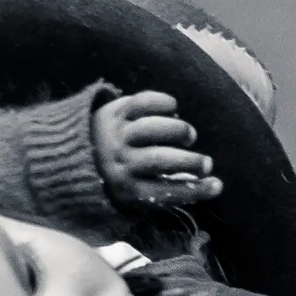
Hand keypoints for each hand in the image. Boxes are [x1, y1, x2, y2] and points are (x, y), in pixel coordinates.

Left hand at [93, 91, 223, 208]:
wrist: (78, 152)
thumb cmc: (123, 175)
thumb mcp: (139, 191)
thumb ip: (172, 189)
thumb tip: (216, 185)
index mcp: (127, 188)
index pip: (164, 192)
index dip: (195, 190)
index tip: (217, 185)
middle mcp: (120, 161)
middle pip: (158, 160)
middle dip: (188, 161)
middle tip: (206, 163)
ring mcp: (117, 134)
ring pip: (151, 129)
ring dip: (177, 130)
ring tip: (189, 136)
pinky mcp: (116, 111)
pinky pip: (142, 102)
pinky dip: (163, 103)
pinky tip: (174, 110)